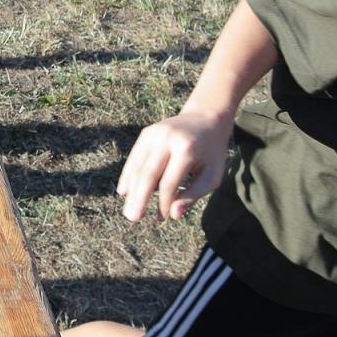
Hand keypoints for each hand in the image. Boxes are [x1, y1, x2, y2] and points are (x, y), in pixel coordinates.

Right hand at [116, 107, 232, 222]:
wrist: (206, 118)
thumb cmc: (211, 153)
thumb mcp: (212, 175)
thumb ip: (194, 194)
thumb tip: (174, 215)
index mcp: (186, 149)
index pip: (169, 182)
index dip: (163, 203)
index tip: (163, 218)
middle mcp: (167, 139)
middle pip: (148, 174)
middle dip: (139, 198)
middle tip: (132, 218)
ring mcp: (154, 133)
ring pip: (137, 166)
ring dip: (131, 190)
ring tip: (128, 211)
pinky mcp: (146, 133)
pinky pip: (134, 157)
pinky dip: (128, 175)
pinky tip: (124, 192)